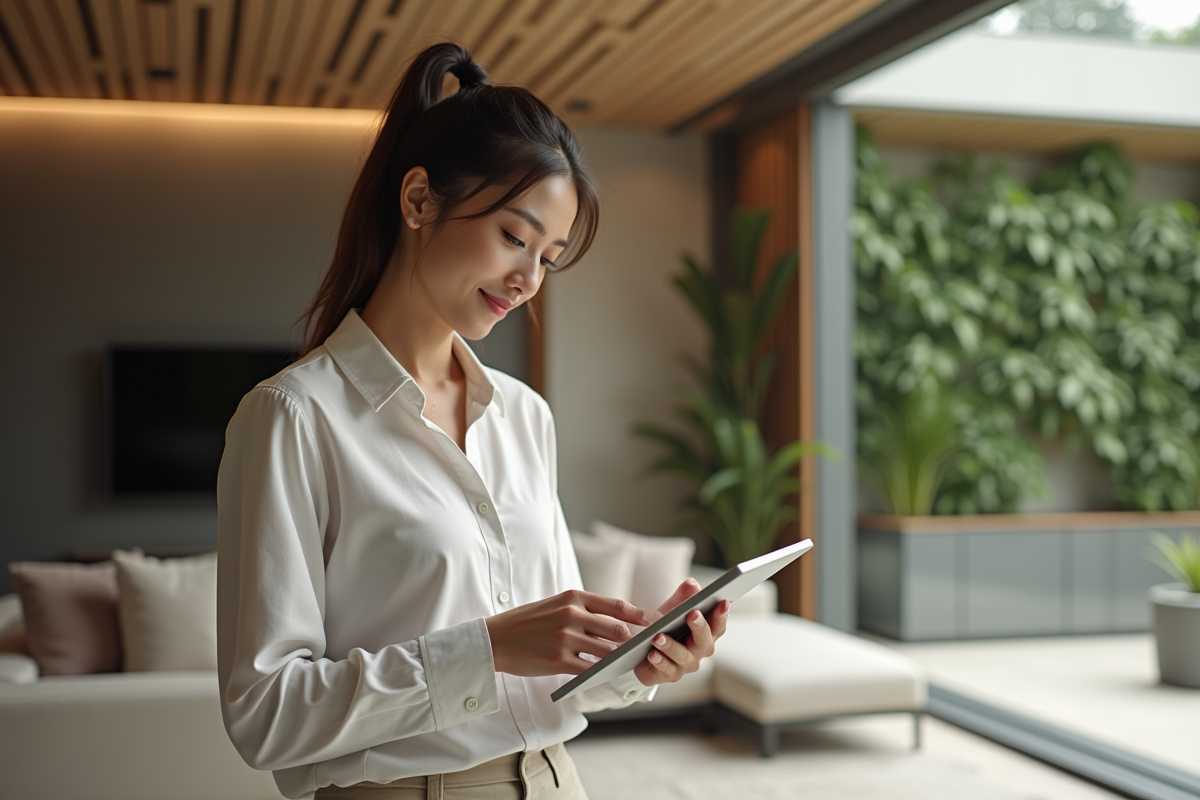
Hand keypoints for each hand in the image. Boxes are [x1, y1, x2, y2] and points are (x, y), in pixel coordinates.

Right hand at [485, 590, 648, 676]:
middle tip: (641, 647)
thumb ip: (584, 610)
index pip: (615, 605)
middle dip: (632, 641)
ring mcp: (565, 639)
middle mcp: (571, 615)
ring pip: (606, 651)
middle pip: (617, 629)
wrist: (496, 638)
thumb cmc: (528, 622)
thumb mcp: (556, 605)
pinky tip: (605, 674)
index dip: (636, 615)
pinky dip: (600, 672)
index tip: (649, 621)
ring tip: (626, 663)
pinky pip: (589, 669)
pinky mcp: (558, 661)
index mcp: (573, 597)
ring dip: (618, 659)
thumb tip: (616, 621)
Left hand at [633, 578, 729, 686]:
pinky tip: (652, 654)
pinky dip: (659, 661)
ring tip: (659, 636)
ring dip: (672, 646)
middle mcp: (699, 651)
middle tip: (693, 614)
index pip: (718, 625)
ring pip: (682, 656)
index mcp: (706, 634)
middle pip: (704, 642)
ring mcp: (685, 665)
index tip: (723, 601)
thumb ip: (683, 596)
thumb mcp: (672, 609)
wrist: (643, 650)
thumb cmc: (664, 627)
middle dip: (700, 627)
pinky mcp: (668, 675)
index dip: (722, 614)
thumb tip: (692, 585)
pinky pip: (665, 669)